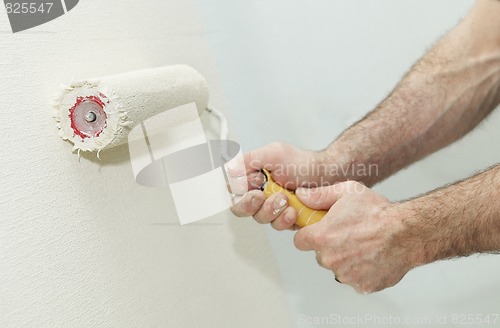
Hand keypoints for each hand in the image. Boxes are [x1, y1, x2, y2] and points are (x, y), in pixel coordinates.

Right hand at [229, 142, 330, 230]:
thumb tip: (229, 169)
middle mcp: (257, 193)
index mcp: (250, 178)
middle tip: (261, 196)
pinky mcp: (283, 219)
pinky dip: (284, 219)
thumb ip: (249, 160)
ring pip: (259, 218)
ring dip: (271, 210)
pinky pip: (277, 225)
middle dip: (250, 204)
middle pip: (240, 208)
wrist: (324, 174)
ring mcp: (270, 207)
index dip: (238, 191)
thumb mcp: (273, 153)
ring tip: (284, 199)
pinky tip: (292, 210)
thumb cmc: (300, 162)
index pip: (231, 191)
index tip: (252, 185)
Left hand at [293, 181, 415, 293]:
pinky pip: (356, 279)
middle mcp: (330, 259)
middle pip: (320, 256)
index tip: (318, 230)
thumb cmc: (378, 212)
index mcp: (322, 237)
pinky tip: (373, 257)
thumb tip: (301, 196)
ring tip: (364, 244)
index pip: (300, 241)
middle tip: (348, 234)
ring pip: (338, 268)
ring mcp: (346, 275)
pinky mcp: (362, 286)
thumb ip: (319, 195)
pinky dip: (362, 271)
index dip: (309, 234)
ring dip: (346, 259)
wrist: (407, 233)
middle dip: (329, 247)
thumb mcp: (347, 191)